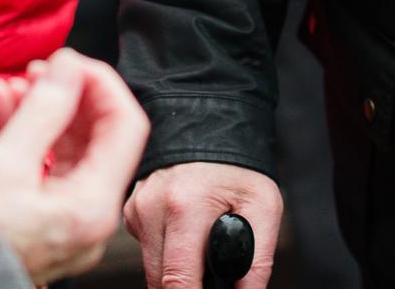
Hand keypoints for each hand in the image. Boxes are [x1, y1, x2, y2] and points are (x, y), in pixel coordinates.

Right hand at [0, 49, 149, 281]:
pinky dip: (29, 134)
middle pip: (98, 137)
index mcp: (93, 207)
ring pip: (69, 149)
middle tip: (37, 70)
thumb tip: (69, 65)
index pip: (124, 126)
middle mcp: (89, 217)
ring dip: (44, 110)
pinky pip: (47, 166)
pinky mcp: (41, 217)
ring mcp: (66, 220)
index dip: (101, 84)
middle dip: (68, 95)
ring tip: (13, 84)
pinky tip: (4, 105)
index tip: (70, 61)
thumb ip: (44, 109)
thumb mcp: (6, 163)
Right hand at [124, 160, 281, 288]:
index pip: (176, 280)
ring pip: (151, 267)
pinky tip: (184, 230)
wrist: (208, 122)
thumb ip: (258, 259)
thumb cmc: (238, 164)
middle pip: (160, 280)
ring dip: (175, 268)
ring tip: (201, 245)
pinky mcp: (130, 210)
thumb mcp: (264, 206)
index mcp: (184, 207)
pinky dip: (165, 249)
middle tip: (211, 272)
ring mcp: (136, 208)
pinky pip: (147, 246)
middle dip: (186, 285)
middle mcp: (151, 208)